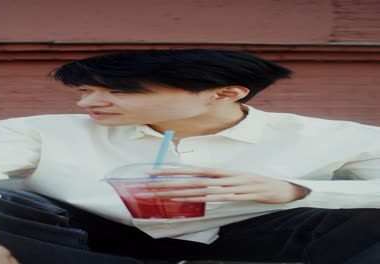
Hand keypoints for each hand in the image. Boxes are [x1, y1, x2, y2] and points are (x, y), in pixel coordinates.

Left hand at [141, 167, 308, 203]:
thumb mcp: (234, 179)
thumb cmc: (254, 183)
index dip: (172, 172)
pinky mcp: (241, 195)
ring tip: (162, 193)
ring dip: (181, 192)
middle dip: (169, 182)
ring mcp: (232, 186)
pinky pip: (218, 198)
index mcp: (221, 172)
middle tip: (149, 183)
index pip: (192, 171)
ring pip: (202, 189)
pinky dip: (203, 199)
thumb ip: (217, 181)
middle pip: (192, 180)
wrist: (281, 188)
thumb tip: (197, 184)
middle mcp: (224, 177)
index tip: (154, 172)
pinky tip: (191, 199)